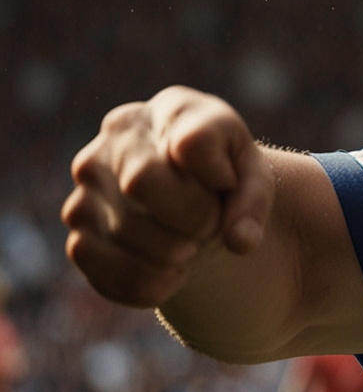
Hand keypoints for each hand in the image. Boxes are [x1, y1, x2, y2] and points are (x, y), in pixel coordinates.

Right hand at [62, 88, 274, 308]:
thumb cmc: (224, 179)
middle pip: (141, 182)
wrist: (189, 201)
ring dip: (178, 252)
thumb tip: (241, 241)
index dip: (220, 177)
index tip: (227, 183)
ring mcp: (87, 188)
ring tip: (191, 241)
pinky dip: (155, 283)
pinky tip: (172, 269)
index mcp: (170, 109)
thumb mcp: (252, 180)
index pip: (192, 143)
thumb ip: (254, 203)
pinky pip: (113, 273)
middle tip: (210, 223)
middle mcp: (115, 140)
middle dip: (193, 217)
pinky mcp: (79, 238)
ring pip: (127, 231)